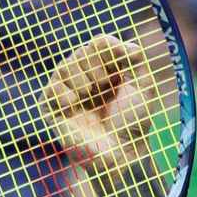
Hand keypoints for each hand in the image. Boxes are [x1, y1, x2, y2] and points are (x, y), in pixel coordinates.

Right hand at [42, 34, 163, 178]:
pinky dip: (63, 92)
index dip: (110, 49)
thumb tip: (130, 45)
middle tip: (105, 86)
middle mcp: (86, 77)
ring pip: (66, 66)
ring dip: (81, 79)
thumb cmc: (134, 122)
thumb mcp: (145, 89)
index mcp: (107, 69)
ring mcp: (68, 92)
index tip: (123, 64)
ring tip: (91, 95)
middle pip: (83, 51)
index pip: (101, 44)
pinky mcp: (54, 108)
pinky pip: (51, 88)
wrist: (120, 152)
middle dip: (96, 67)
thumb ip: (138, 62)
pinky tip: (74, 104)